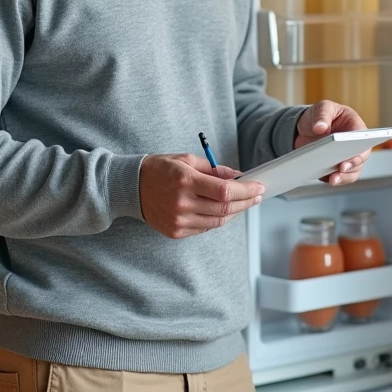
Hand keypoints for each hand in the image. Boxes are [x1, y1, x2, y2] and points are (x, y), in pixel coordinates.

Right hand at [139, 154, 263, 238]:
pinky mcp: (176, 231)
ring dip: (235, 212)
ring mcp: (178, 220)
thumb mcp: (186, 160)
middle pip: (225, 208)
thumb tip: (238, 177)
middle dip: (246, 202)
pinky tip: (224, 210)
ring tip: (243, 203)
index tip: (259, 187)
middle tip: (257, 195)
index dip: (246, 191)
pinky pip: (205, 228)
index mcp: (185, 181)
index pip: (225, 191)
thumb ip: (214, 170)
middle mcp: (182, 203)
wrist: (132, 187)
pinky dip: (218, 219)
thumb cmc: (160, 169)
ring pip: (218, 221)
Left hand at [295, 100, 369, 185]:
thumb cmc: (321, 114)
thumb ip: (322, 115)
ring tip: (332, 179)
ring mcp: (346, 157)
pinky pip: (339, 177)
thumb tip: (320, 128)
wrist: (306, 126)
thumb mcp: (322, 108)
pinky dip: (332, 179)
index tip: (351, 156)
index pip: (363, 139)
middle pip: (359, 158)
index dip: (360, 149)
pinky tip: (323, 179)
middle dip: (351, 166)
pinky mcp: (336, 167)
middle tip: (341, 169)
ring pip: (351, 171)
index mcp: (355, 126)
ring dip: (343, 177)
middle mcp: (355, 144)